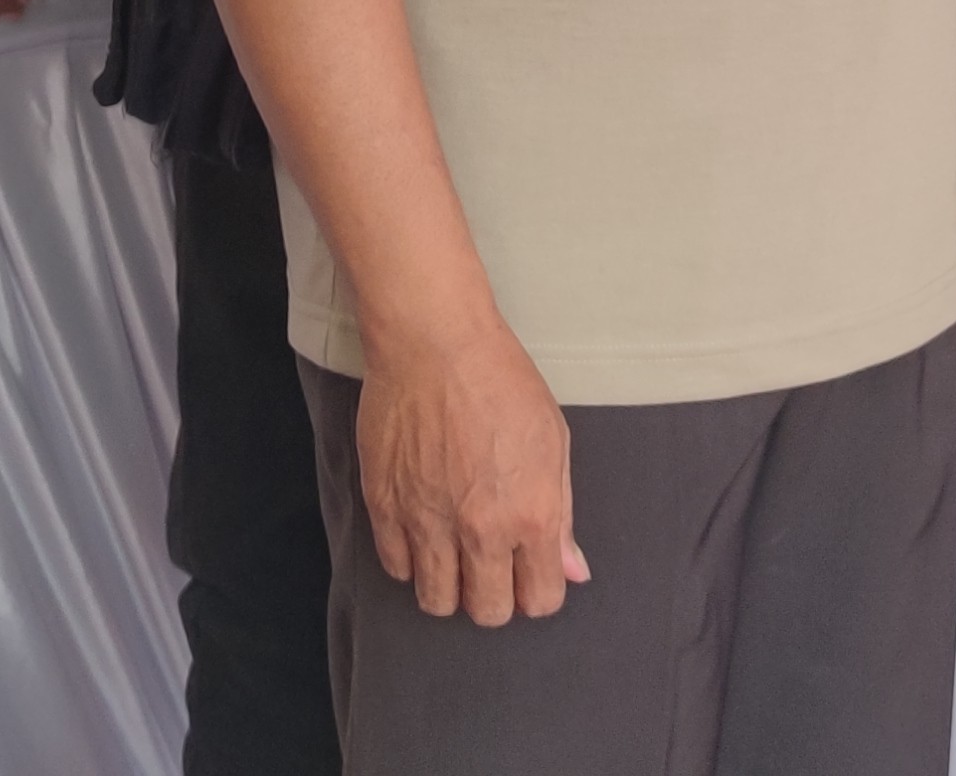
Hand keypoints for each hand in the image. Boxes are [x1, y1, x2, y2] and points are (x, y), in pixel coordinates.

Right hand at [355, 311, 585, 625]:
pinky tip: (422, 534)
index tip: (530, 575)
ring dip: (449, 588)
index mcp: (531, 515)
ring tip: (453, 556)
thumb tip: (572, 570)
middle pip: (487, 611)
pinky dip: (410, 561)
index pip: (540, 599)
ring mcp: (427, 521)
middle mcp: (480, 530)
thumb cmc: (501, 382)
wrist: (434, 344)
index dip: (538, 592)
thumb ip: (562, 514)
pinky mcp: (384, 506)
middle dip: (494, 597)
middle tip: (491, 566)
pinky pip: (396, 567)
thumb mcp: (553, 442)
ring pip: (436, 601)